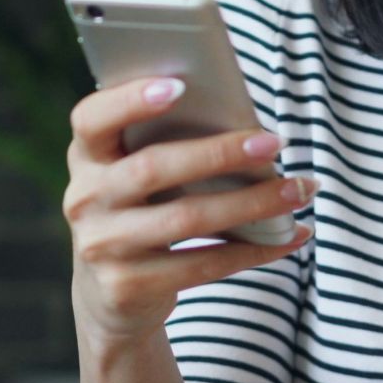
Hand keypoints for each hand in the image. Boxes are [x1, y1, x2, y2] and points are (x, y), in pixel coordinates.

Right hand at [63, 76, 315, 347]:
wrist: (109, 296)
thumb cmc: (140, 211)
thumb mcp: (134, 175)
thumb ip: (164, 146)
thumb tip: (245, 127)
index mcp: (86, 156)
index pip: (92, 119)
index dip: (130, 100)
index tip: (180, 86)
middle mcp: (84, 199)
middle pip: (153, 168)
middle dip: (219, 153)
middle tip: (274, 143)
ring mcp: (102, 246)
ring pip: (186, 219)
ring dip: (252, 203)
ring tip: (298, 190)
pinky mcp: (127, 287)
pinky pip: (201, 265)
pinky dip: (254, 250)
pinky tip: (289, 235)